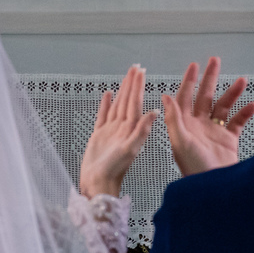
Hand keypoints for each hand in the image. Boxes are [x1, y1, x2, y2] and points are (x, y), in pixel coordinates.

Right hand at [79, 65, 157, 196]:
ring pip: (118, 104)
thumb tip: (155, 112)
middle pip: (128, 100)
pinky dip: (106, 104)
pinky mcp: (100, 135)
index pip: (135, 102)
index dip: (137, 86)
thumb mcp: (131, 150)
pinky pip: (103, 115)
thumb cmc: (115, 171)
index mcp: (130, 128)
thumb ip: (142, 130)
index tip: (140, 71)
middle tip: (135, 67)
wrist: (98, 184)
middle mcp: (123, 127)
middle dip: (132, 83)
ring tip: (126, 76)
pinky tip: (108, 95)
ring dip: (122, 90)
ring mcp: (111, 130)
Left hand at [161, 57, 253, 176]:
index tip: (194, 66)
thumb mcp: (180, 142)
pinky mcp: (228, 140)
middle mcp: (199, 125)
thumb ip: (173, 119)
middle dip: (209, 78)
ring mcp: (214, 131)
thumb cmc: (193, 169)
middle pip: (204, 96)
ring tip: (242, 81)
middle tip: (215, 61)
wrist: (213, 187)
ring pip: (223, 106)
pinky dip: (245, 112)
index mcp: (184, 124)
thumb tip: (165, 97)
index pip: (185, 96)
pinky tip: (252, 105)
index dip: (189, 81)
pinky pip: (238, 122)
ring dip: (232, 93)